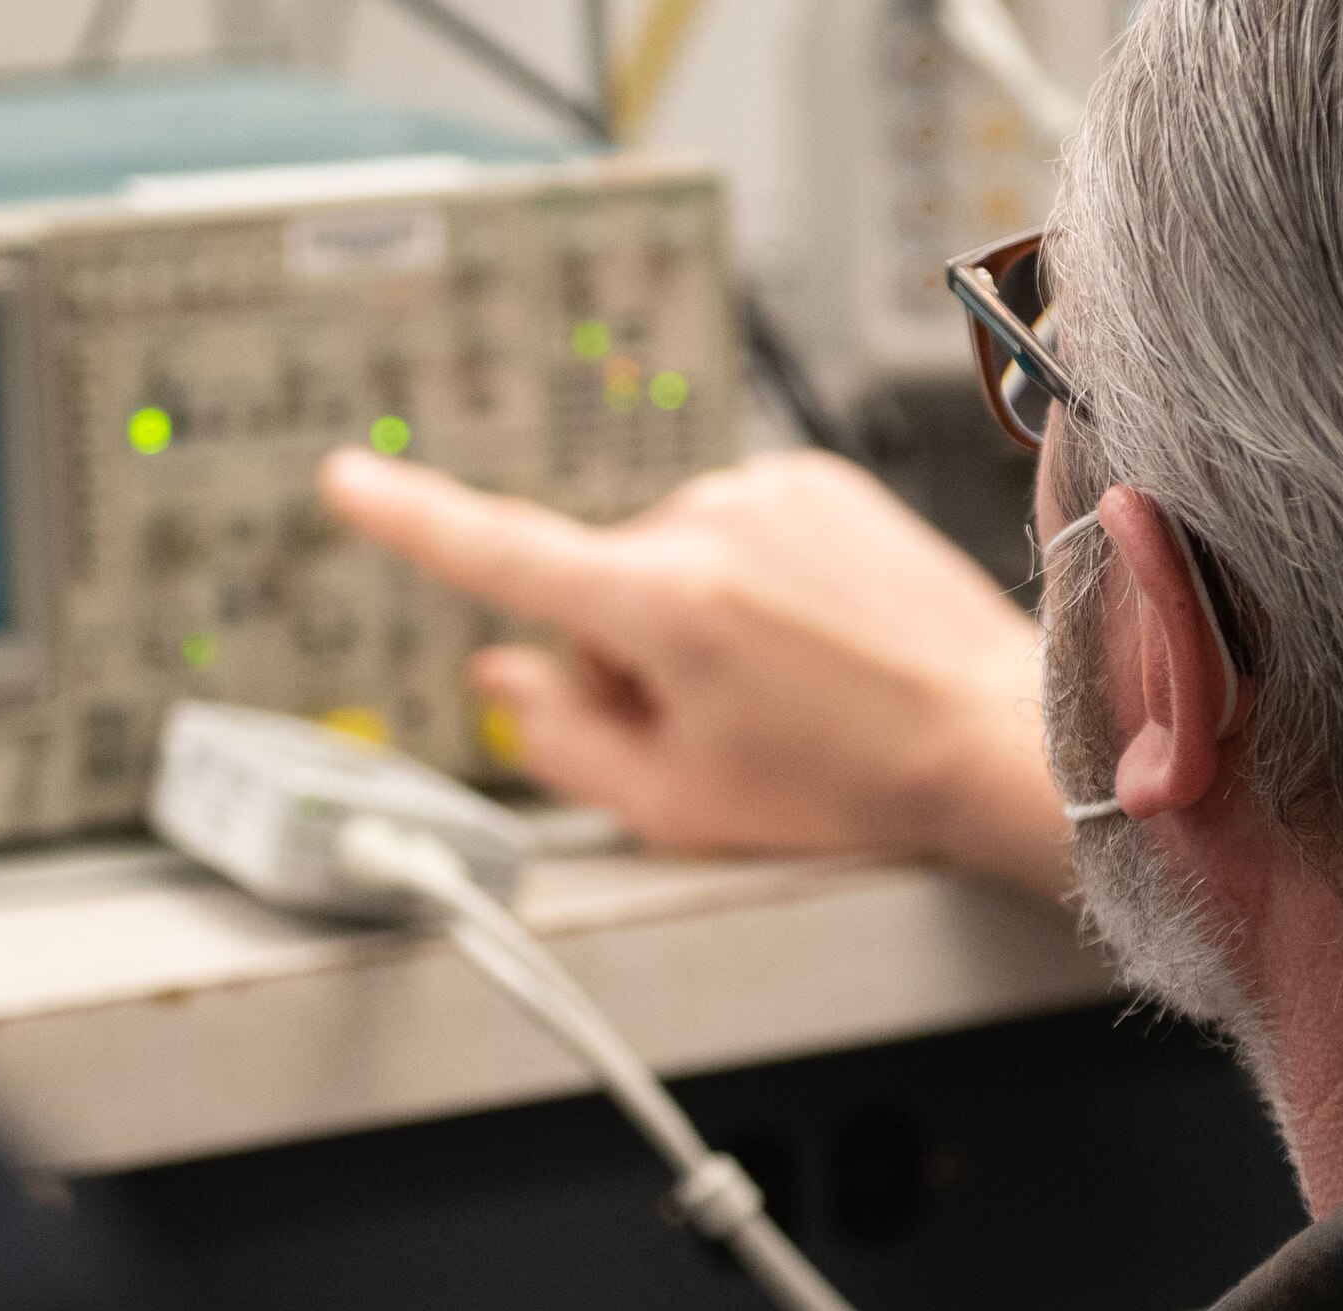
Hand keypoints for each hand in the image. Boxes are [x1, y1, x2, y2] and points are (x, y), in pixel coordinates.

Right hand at [320, 447, 1070, 900]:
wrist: (995, 731)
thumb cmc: (851, 783)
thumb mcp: (676, 802)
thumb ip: (558, 741)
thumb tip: (506, 678)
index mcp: (664, 603)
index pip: (500, 554)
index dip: (408, 520)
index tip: (346, 480)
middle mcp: (710, 520)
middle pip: (593, 587)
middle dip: (618, 652)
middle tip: (708, 723)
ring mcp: (769, 489)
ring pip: (660, 558)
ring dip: (683, 616)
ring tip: (777, 686)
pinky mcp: (814, 476)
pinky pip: (727, 529)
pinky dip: (740, 580)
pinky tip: (803, 637)